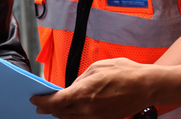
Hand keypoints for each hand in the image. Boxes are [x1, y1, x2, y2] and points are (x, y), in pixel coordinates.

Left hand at [31, 58, 159, 118]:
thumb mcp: (97, 68)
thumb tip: (71, 87)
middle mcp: (87, 109)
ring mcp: (96, 117)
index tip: (35, 99)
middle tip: (40, 105)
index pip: (56, 102)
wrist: (146, 86)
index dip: (42, 101)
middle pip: (61, 113)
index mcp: (83, 92)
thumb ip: (80, 79)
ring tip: (53, 109)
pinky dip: (74, 117)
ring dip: (60, 114)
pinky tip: (71, 112)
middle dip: (48, 109)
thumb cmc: (123, 72)